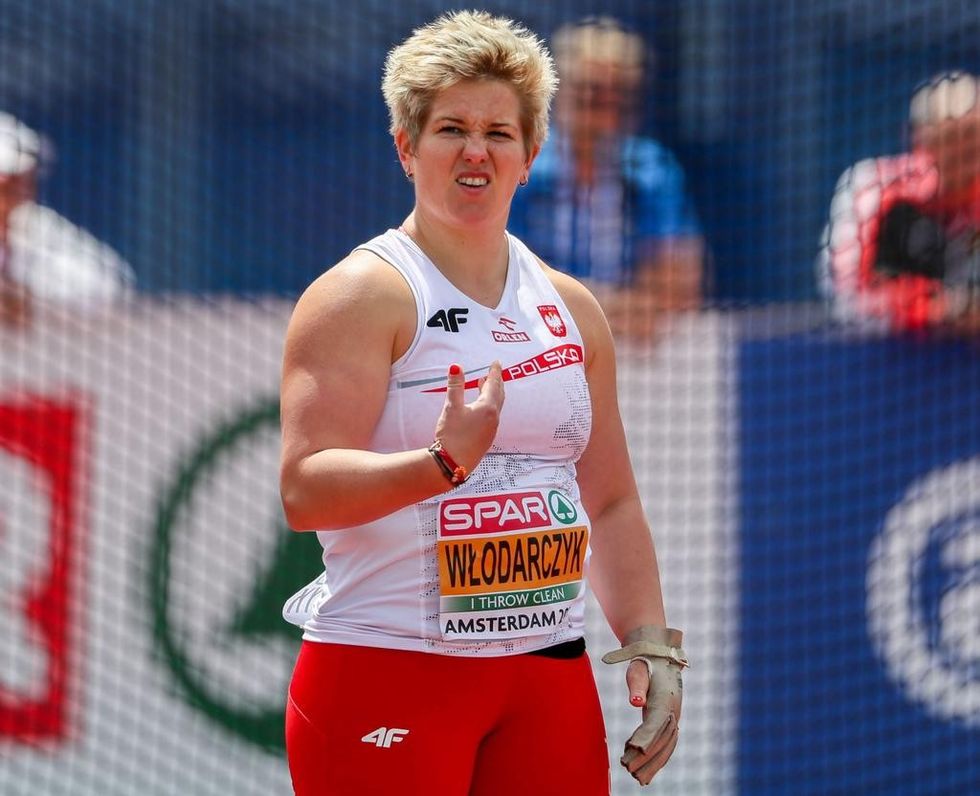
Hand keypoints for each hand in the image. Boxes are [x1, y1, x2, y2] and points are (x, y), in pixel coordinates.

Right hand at [433, 361, 503, 472]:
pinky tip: (479, 408)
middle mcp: (493, 418)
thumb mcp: (451, 407)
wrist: (452, 464)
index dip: (495, 372)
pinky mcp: (486, 438)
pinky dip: (489, 406)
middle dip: (496, 382)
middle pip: (498, 395)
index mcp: (487, 408)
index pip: (494, 384)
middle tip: (494, 372)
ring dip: (492, 394)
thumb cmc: (452, 435)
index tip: (497, 363)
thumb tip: (456, 366)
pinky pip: (491, 417)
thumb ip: (455, 386)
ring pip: (495, 406)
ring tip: (484, 385)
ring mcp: (491, 430)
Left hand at [602, 626, 687, 785]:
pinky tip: (646, 769)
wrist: (660, 655)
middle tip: (629, 772)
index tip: (632, 752)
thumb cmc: (645, 662)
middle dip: (647, 759)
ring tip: (638, 779)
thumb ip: (636, 685)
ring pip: (666, 746)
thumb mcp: (638, 670)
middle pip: (661, 740)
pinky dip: (659, 758)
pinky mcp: (670, 721)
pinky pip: (666, 744)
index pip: (654, 724)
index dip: (644, 739)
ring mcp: (674, 717)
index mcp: (665, 700)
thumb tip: (635, 701)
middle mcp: (673, 712)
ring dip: (653, 764)